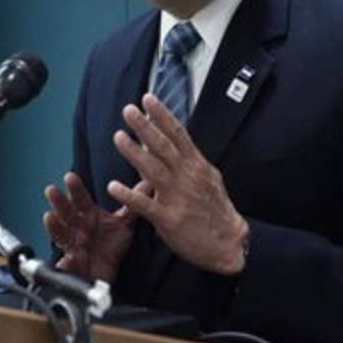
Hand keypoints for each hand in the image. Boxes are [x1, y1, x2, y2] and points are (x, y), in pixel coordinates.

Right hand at [43, 171, 151, 282]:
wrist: (109, 271)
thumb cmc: (111, 244)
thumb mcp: (124, 224)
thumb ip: (132, 204)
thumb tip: (147, 184)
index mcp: (87, 215)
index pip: (80, 199)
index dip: (75, 189)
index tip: (70, 177)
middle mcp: (76, 228)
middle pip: (65, 213)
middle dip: (58, 202)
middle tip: (52, 190)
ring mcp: (72, 244)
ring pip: (60, 234)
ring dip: (54, 226)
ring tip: (49, 217)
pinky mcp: (73, 263)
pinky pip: (67, 264)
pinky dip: (64, 265)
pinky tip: (63, 262)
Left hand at [106, 93, 249, 274]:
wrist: (229, 244)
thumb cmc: (215, 210)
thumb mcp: (207, 178)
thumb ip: (187, 160)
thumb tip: (170, 141)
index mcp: (196, 166)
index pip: (178, 135)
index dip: (162, 116)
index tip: (148, 98)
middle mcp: (187, 177)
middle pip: (164, 147)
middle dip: (146, 127)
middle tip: (129, 110)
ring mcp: (178, 197)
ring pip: (154, 170)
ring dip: (134, 153)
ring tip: (118, 136)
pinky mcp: (169, 219)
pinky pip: (145, 205)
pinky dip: (129, 195)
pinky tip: (113, 186)